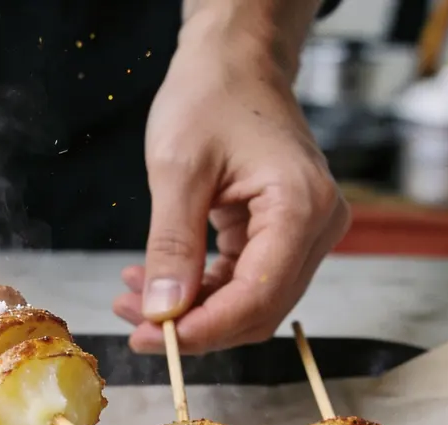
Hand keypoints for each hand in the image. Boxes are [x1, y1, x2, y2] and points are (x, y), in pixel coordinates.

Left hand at [114, 8, 348, 352]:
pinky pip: (244, 282)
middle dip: (194, 327)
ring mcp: (305, 232)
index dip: (206, 329)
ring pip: (250, 303)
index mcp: (301, 205)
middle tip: (132, 328)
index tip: (151, 339)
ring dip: (191, 312)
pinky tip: (153, 286)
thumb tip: (162, 313)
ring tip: (131, 301)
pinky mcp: (285, 235)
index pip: (258, 296)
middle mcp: (317, 225)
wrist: (235, 63)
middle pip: (258, 309)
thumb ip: (171, 246)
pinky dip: (200, 291)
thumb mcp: (177, 169)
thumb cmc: (211, 96)